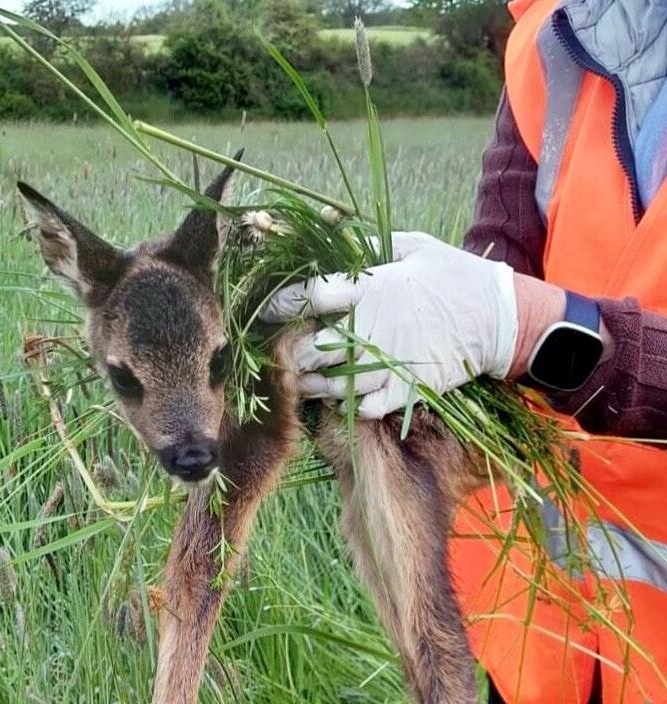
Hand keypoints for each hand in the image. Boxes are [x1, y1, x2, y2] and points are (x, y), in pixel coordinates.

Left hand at [261, 232, 518, 417]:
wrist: (499, 317)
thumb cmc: (456, 275)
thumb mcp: (415, 246)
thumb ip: (372, 246)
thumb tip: (336, 236)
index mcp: (371, 288)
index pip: (310, 296)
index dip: (281, 305)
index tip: (265, 310)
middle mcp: (372, 328)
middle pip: (310, 348)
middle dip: (289, 353)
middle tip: (280, 354)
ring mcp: (388, 363)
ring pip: (330, 384)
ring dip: (309, 384)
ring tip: (301, 380)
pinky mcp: (405, 390)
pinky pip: (362, 408)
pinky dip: (346, 405)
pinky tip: (341, 397)